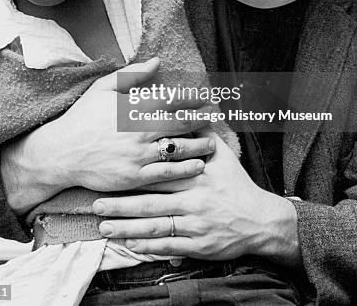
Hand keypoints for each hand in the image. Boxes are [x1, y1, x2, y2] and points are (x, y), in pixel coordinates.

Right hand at [1, 58, 214, 213]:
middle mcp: (139, 130)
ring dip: (199, 145)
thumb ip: (131, 75)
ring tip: (212, 143)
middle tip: (216, 117)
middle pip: (181, 123)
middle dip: (201, 119)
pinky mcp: (134, 176)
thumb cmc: (83, 117)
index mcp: (133, 107)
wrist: (62, 152)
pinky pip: (167, 173)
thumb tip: (156, 62)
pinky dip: (185, 169)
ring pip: (178, 149)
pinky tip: (198, 166)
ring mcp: (138, 155)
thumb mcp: (103, 88)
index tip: (206, 97)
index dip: (193, 98)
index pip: (172, 99)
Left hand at [94, 132, 301, 265]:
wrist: (260, 219)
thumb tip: (187, 109)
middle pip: (151, 203)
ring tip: (104, 227)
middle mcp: (194, 201)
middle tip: (96, 203)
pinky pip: (168, 247)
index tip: (112, 172)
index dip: (135, 174)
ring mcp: (195, 225)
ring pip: (155, 227)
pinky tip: (130, 245)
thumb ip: (202, 134)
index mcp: (196, 177)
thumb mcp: (223, 155)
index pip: (161, 174)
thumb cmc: (237, 183)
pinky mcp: (198, 246)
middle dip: (122, 204)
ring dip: (127, 228)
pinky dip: (148, 247)